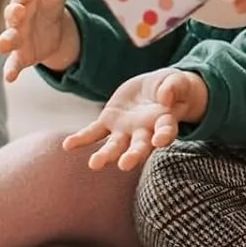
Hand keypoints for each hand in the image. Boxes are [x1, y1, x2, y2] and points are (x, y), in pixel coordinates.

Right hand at [0, 0, 79, 80]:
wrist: (55, 30)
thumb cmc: (50, 4)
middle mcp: (17, 17)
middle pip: (11, 14)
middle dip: (14, 14)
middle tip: (19, 12)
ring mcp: (17, 37)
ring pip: (7, 39)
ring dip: (5, 41)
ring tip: (3, 45)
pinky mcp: (21, 55)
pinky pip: (13, 63)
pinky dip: (10, 70)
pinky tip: (10, 77)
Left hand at [62, 69, 208, 171]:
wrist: (155, 89)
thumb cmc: (173, 87)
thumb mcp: (176, 82)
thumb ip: (173, 87)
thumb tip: (165, 98)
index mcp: (164, 122)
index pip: (166, 131)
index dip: (164, 136)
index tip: (160, 141)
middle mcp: (144, 132)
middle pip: (139, 146)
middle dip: (132, 155)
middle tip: (125, 164)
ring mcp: (125, 129)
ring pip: (115, 145)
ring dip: (106, 155)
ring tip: (95, 164)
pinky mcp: (109, 122)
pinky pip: (94, 132)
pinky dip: (81, 139)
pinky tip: (68, 145)